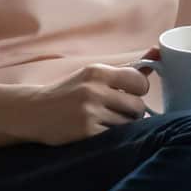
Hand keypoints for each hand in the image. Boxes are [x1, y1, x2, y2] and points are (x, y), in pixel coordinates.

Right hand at [21, 55, 152, 144]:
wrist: (34, 112)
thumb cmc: (69, 93)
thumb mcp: (94, 76)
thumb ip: (126, 70)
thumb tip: (157, 53)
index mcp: (98, 72)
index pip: (140, 81)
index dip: (139, 91)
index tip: (129, 95)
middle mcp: (94, 90)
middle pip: (137, 106)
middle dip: (132, 113)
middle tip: (117, 113)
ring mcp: (89, 111)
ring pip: (128, 124)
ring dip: (122, 126)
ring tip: (105, 122)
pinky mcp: (85, 131)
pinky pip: (114, 137)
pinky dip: (110, 137)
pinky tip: (96, 131)